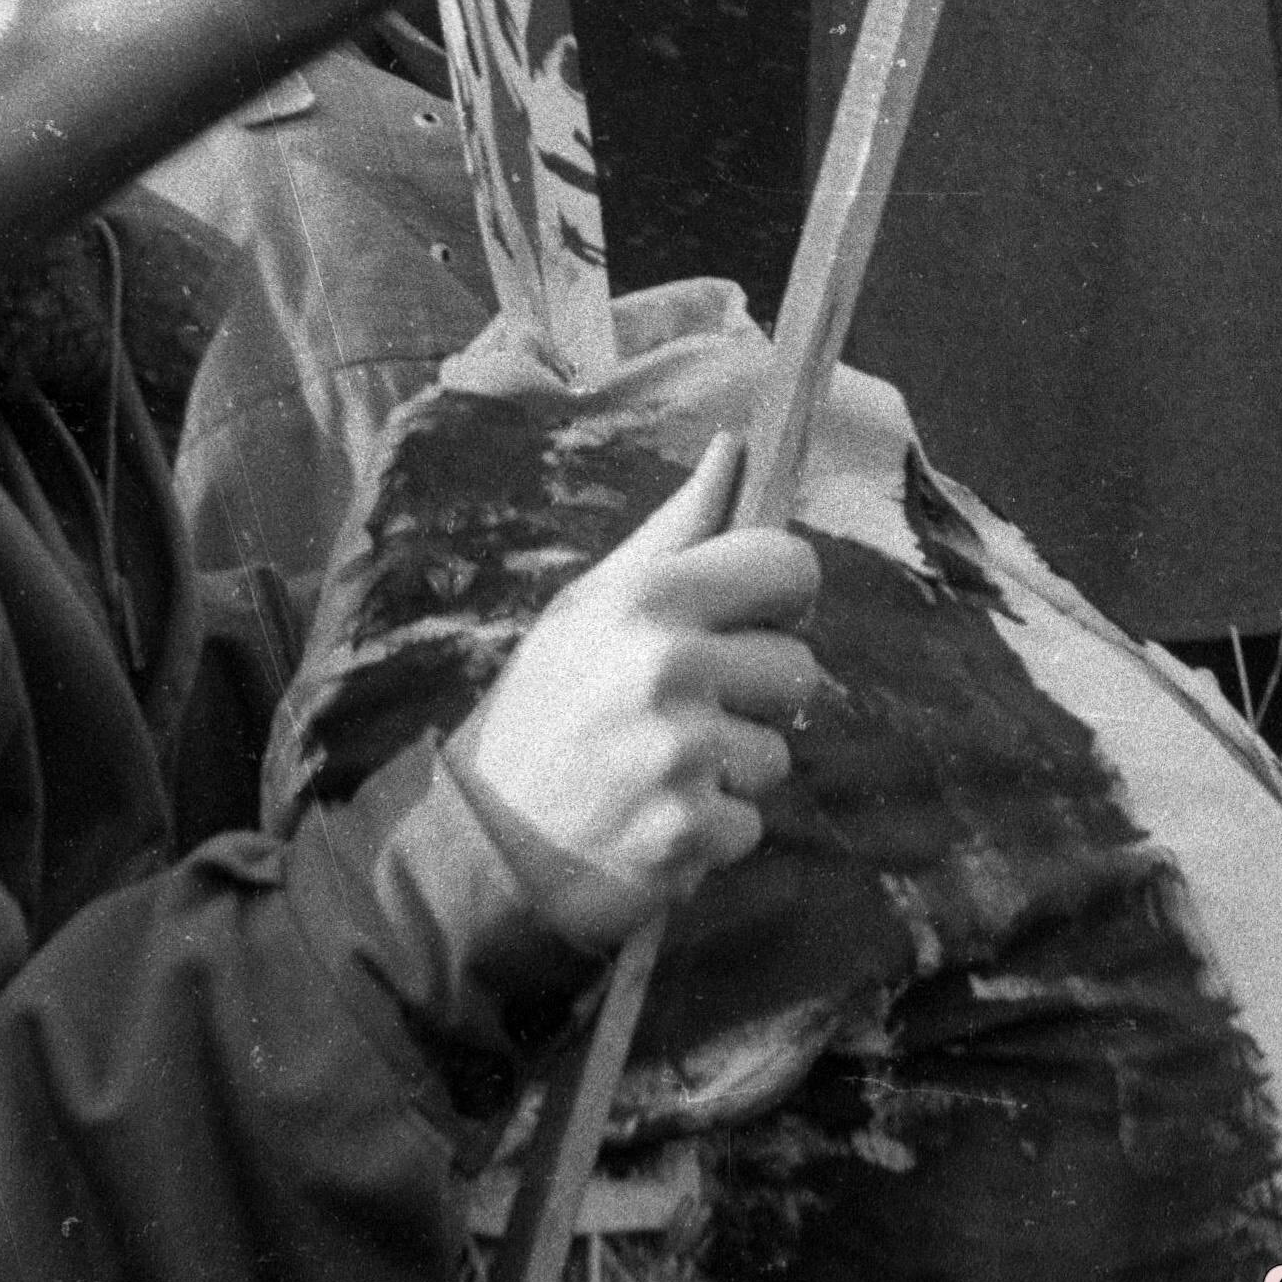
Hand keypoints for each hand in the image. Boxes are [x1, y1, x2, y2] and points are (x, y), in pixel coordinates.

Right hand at [459, 439, 821, 918]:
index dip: (786, 592)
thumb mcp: (592, 602)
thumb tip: (736, 447)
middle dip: (756, 693)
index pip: (790, 566)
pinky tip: (653, 815)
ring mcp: (681, 755)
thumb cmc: (545, 704)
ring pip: (775, 754)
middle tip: (691, 707)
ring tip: (660, 766)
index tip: (759, 615)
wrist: (482, 835)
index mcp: (651, 599)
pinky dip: (710, 829)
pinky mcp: (687, 832)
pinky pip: (750, 824)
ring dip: (730, 768)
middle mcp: (670, 668)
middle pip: (799, 668)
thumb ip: (676, 529)